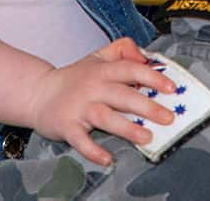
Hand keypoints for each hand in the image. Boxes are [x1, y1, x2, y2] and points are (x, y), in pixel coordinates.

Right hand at [27, 38, 177, 165]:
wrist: (37, 93)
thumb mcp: (97, 57)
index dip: (152, 77)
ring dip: (127, 128)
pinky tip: (107, 159)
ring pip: (105, 117)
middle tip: (168, 118)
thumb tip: (145, 55)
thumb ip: (122, 50)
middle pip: (123, 95)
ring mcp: (79, 108)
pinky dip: (93, 150)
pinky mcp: (67, 127)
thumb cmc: (74, 78)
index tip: (171, 88)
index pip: (131, 69)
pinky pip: (81, 140)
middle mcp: (92, 87)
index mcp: (102, 70)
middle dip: (147, 107)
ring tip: (146, 137)